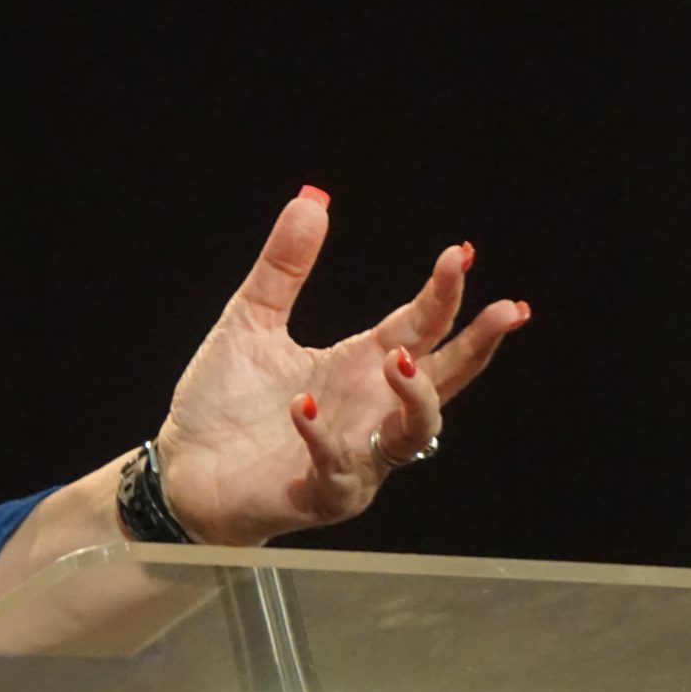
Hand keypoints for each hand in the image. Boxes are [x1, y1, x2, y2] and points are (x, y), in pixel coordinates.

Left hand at [153, 188, 531, 546]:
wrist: (184, 468)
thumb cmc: (225, 402)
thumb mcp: (251, 321)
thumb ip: (284, 267)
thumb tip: (312, 198)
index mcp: (359, 366)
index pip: (418, 326)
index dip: (444, 292)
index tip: (462, 252)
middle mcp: (369, 409)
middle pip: (443, 378)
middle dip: (477, 345)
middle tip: (506, 309)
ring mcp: (355, 455)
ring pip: (415, 432)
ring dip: (415, 396)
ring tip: (398, 358)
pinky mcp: (323, 493)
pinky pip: (340, 469)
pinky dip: (325, 439)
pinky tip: (303, 407)